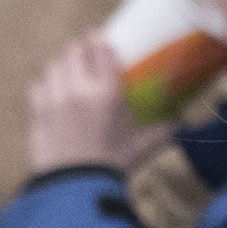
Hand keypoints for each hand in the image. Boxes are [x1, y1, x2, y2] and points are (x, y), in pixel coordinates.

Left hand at [24, 30, 171, 176]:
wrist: (76, 188)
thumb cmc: (113, 164)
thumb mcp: (144, 145)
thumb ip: (166, 129)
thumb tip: (188, 120)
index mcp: (107, 93)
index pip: (101, 50)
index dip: (100, 40)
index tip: (101, 39)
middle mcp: (79, 90)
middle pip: (74, 51)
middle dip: (80, 49)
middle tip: (85, 52)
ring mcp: (55, 100)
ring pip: (54, 66)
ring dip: (62, 65)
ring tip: (69, 71)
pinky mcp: (38, 114)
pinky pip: (38, 86)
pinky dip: (45, 85)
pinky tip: (52, 91)